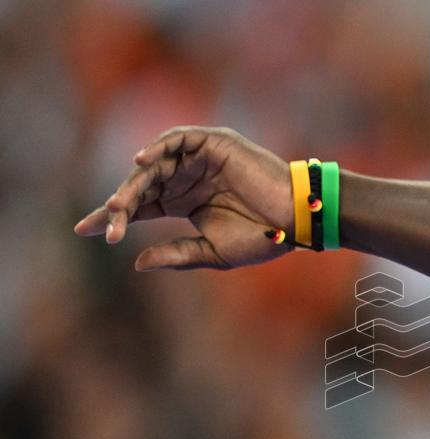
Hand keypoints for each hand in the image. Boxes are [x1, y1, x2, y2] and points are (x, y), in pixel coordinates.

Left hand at [74, 126, 293, 270]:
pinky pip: (178, 138)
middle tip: (106, 223)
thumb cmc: (263, 239)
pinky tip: (141, 163)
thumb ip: (176, 254)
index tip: (85, 230)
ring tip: (120, 204)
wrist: (296, 220)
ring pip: (155, 165)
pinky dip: (158, 147)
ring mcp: (199, 160)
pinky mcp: (215, 143)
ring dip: (135, 183)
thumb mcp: (212, 253)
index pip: (141, 206)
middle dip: (120, 204)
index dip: (114, 216)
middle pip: (141, 187)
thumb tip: (137, 262)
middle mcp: (187, 179)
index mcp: (185, 204)